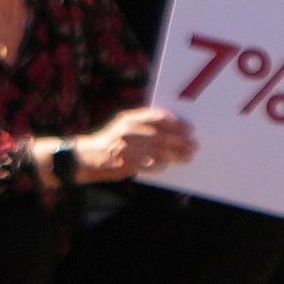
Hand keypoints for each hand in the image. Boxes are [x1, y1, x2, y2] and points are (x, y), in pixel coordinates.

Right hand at [78, 106, 194, 181]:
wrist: (89, 157)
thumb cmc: (110, 140)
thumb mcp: (122, 125)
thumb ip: (141, 123)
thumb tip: (170, 127)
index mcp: (128, 119)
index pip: (157, 118)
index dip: (175, 123)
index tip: (188, 128)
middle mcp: (129, 132)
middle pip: (162, 135)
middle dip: (181, 141)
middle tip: (194, 144)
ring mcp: (129, 148)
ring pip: (160, 151)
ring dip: (177, 154)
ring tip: (189, 156)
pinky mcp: (128, 164)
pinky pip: (151, 165)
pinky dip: (162, 165)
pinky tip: (169, 165)